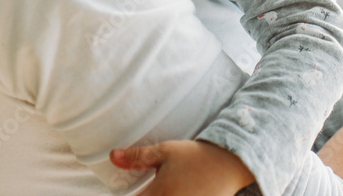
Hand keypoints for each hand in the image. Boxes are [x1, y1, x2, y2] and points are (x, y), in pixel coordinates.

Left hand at [110, 139, 255, 195]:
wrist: (230, 163)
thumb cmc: (196, 156)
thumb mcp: (166, 151)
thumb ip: (138, 156)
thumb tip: (112, 156)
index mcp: (160, 193)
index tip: (134, 190)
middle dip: (148, 195)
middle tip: (152, 188)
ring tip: (168, 187)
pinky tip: (182, 190)